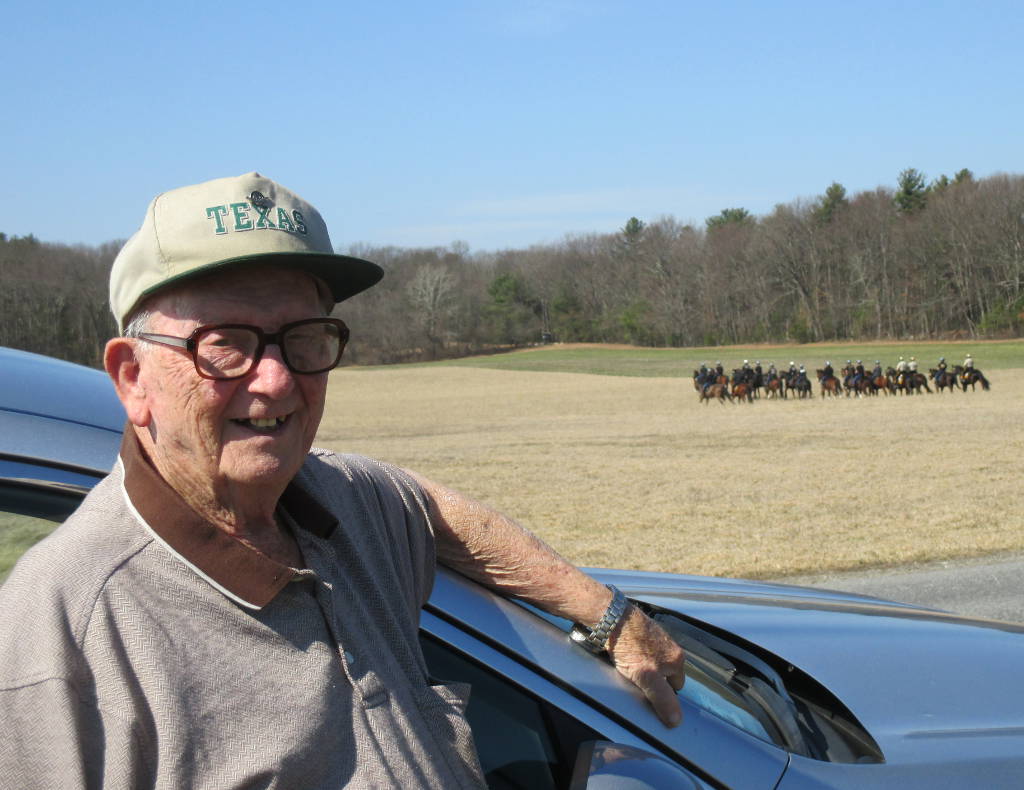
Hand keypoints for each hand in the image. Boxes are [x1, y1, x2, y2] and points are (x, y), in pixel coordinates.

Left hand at [607, 606, 685, 726]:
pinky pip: (641, 650)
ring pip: (653, 661)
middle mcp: (670, 646)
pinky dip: (633, 655)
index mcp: (677, 658)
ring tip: (627, 667)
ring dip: (642, 667)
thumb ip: (663, 699)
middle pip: (665, 673)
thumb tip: (676, 721)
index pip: (677, 686)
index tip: (649, 694)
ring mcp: (657, 637)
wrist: (612, 618)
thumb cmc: (630, 645)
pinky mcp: (642, 630)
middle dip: (653, 679)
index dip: (663, 693)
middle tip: (637, 681)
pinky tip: (622, 656)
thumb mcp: (647, 678)